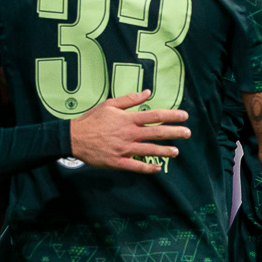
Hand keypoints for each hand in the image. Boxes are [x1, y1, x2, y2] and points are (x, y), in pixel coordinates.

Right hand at [71, 89, 190, 172]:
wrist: (74, 138)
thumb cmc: (92, 120)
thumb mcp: (109, 104)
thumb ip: (130, 99)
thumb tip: (147, 93)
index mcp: (128, 119)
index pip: (155, 116)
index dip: (172, 116)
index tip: (184, 116)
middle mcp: (129, 134)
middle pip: (156, 133)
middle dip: (174, 133)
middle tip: (188, 133)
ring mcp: (124, 149)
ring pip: (149, 151)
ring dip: (164, 151)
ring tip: (176, 152)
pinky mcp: (117, 161)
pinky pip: (135, 166)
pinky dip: (147, 168)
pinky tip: (158, 168)